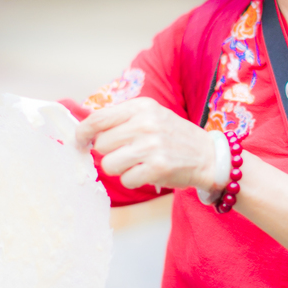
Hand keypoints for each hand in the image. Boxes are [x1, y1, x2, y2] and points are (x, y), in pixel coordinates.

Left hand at [75, 97, 216, 190]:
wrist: (209, 155)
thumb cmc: (174, 137)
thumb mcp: (151, 116)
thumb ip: (122, 120)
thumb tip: (87, 131)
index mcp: (141, 107)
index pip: (97, 119)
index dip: (82, 132)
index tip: (79, 141)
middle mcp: (145, 123)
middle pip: (101, 145)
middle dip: (109, 153)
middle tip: (127, 153)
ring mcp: (151, 146)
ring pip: (109, 165)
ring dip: (120, 169)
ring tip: (137, 164)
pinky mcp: (157, 167)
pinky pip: (126, 180)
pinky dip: (133, 180)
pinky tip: (147, 173)